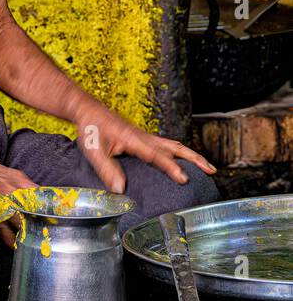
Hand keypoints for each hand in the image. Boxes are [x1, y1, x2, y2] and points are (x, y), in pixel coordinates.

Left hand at [71, 104, 216, 193]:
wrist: (88, 111)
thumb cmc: (90, 129)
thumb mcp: (93, 150)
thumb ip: (106, 169)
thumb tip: (120, 189)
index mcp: (133, 139)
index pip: (156, 155)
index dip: (170, 167)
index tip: (184, 178)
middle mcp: (144, 137)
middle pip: (175, 147)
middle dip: (195, 159)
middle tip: (211, 171)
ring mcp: (145, 137)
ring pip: (174, 146)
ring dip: (192, 156)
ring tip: (207, 168)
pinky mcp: (144, 139)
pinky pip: (167, 146)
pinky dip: (180, 154)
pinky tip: (184, 163)